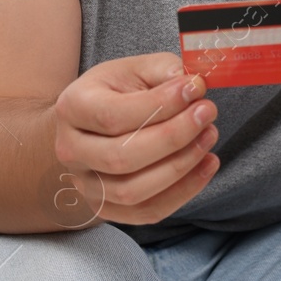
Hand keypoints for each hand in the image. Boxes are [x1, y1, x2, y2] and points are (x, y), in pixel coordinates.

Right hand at [51, 53, 219, 224]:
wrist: (92, 126)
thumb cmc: (116, 93)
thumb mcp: (135, 68)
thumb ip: (163, 70)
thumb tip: (191, 85)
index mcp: (72, 108)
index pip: (113, 116)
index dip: (159, 106)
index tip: (194, 89)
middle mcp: (71, 150)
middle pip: (121, 157)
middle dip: (173, 137)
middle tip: (207, 114)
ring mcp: (86, 184)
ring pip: (133, 191)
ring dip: (181, 166)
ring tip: (209, 136)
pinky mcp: (106, 208)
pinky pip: (147, 212)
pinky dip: (184, 192)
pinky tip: (207, 164)